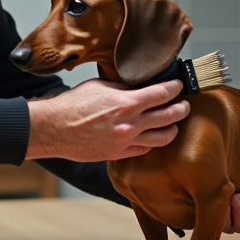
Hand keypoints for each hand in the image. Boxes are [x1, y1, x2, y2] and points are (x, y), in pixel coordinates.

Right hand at [26, 78, 189, 162]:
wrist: (55, 129)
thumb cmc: (73, 105)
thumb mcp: (100, 86)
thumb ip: (124, 88)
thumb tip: (141, 87)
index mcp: (126, 102)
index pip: (163, 94)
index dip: (175, 88)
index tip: (178, 85)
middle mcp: (130, 123)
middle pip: (170, 116)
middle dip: (181, 108)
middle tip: (184, 104)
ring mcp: (126, 141)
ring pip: (164, 138)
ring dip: (172, 128)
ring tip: (173, 123)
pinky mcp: (119, 154)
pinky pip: (145, 150)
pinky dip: (153, 142)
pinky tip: (152, 135)